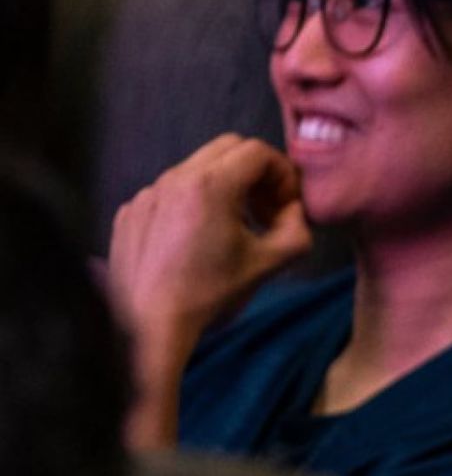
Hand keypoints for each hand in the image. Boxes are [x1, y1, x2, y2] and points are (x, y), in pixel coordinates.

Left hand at [109, 135, 311, 448]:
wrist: (148, 328)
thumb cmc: (210, 295)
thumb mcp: (270, 263)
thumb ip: (298, 229)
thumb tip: (294, 212)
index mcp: (210, 186)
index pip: (258, 151)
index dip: (283, 174)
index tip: (286, 205)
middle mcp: (174, 179)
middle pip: (227, 148)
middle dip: (255, 172)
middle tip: (265, 209)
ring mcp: (147, 194)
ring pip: (197, 168)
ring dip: (224, 187)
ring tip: (232, 227)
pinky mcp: (130, 212)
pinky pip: (169, 191)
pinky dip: (192, 204)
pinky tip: (195, 242)